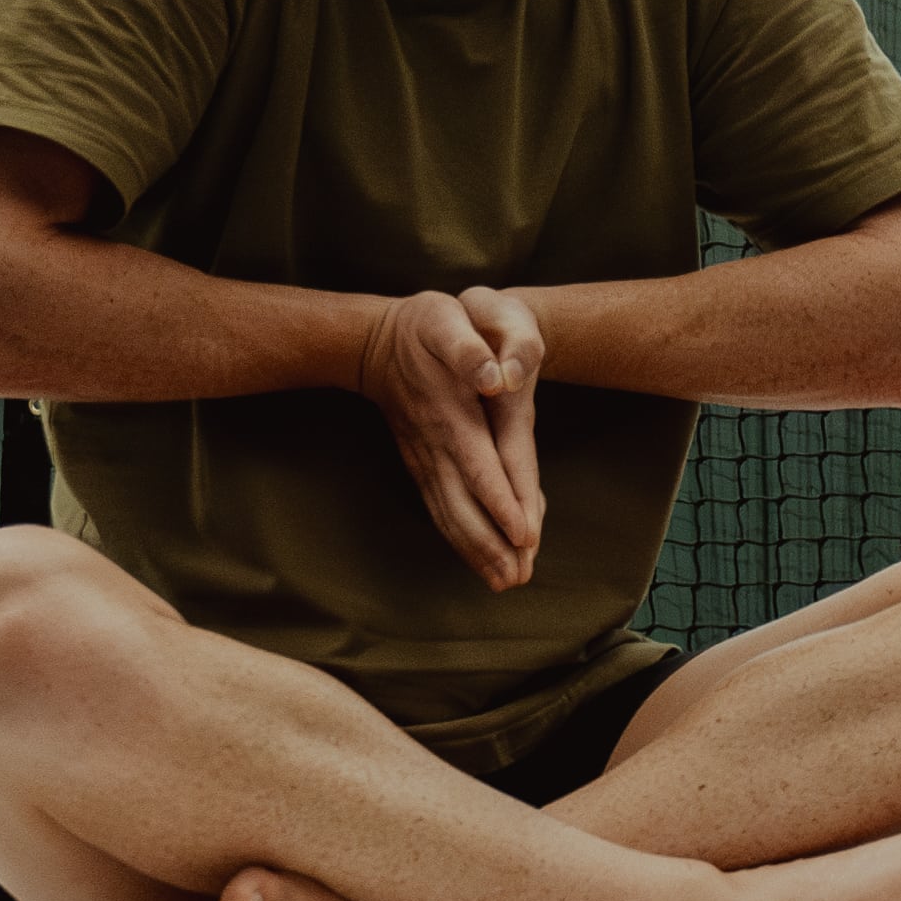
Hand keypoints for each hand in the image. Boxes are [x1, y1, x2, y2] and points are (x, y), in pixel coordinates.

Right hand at [359, 285, 549, 588]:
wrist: (376, 341)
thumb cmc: (424, 325)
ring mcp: (425, 459)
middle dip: (492, 543)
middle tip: (518, 577)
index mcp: (451, 415)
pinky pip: (440, 509)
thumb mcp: (445, 319)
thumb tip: (494, 376)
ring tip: (504, 581)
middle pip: (465, 504)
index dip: (502, 501)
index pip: (480, 466)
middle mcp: (436, 446)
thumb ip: (468, 347)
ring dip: (476, 550)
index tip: (524, 536)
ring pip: (450, 513)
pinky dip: (460, 538)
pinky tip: (480, 560)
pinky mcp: (420, 466)